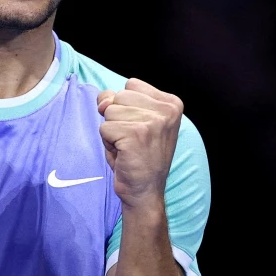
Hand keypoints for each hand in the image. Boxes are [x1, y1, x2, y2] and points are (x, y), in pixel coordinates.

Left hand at [97, 78, 182, 207]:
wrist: (145, 191)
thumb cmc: (139, 156)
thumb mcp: (132, 120)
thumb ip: (117, 101)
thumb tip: (103, 100)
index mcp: (172, 103)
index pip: (131, 84)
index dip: (126, 106)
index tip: (139, 128)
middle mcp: (167, 110)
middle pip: (119, 96)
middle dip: (117, 118)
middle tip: (132, 140)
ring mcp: (153, 122)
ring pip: (109, 111)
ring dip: (112, 131)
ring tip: (128, 147)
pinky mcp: (136, 135)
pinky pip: (104, 128)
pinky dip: (108, 143)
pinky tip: (124, 154)